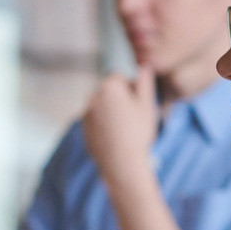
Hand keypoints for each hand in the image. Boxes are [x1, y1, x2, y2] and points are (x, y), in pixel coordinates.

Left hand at [83, 66, 157, 187]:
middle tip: (132, 119)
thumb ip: (144, 82)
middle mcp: (93, 96)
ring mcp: (86, 113)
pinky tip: (115, 138)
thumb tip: (144, 66)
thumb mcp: (146, 105)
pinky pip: (96, 121)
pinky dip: (104, 125)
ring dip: (112, 112)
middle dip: (120, 100)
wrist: (120, 163)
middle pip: (109, 91)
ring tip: (124, 130)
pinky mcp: (84, 128)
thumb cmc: (136, 132)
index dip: (132, 90)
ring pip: (102, 106)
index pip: (120, 78)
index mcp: (109, 86)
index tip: (138, 105)